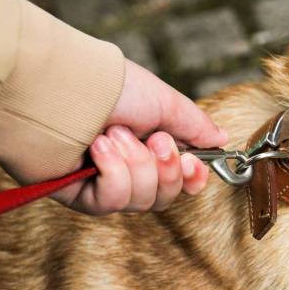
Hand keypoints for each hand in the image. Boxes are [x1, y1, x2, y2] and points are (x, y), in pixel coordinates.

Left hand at [53, 60, 227, 214]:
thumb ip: (195, 125)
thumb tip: (222, 139)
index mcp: (150, 146)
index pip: (179, 181)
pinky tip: (97, 149)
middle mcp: (129, 167)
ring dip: (134, 164)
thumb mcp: (166, 102)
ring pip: (141, 200)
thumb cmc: (113, 88)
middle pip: (163, 196)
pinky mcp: (80, 194)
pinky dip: (111, 172)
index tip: (192, 164)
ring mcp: (104, 183)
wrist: (66, 87)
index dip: (191, 180)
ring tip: (113, 135)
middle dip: (164, 169)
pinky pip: (112, 202)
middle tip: (154, 140)